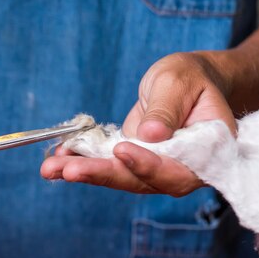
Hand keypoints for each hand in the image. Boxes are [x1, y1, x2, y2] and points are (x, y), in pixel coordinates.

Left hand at [41, 52, 236, 196]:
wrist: (184, 82)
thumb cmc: (189, 78)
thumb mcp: (178, 82)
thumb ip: (167, 108)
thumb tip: (150, 135)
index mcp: (208, 150)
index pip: (180, 169)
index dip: (150, 165)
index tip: (123, 151)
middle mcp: (181, 168)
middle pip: (142, 180)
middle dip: (102, 174)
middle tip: (69, 170)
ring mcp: (154, 167)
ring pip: (119, 176)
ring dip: (83, 172)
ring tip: (50, 168)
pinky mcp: (132, 161)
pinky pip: (107, 165)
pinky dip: (80, 162)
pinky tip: (56, 160)